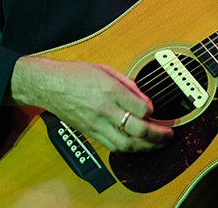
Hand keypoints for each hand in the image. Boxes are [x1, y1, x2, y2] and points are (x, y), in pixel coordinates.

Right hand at [8, 56, 172, 151]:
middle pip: (137, 129)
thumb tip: (143, 98)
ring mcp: (96, 123)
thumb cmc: (74, 74)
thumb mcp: (105, 69)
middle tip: (168, 134)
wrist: (49, 85)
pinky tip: (136, 146)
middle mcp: (104, 109)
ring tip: (157, 145)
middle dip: (157, 135)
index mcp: (109, 89)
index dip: (152, 110)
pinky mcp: (90, 133)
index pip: (140, 107)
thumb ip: (127, 84)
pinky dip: (128, 148)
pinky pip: (112, 146)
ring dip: (145, 147)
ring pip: (125, 144)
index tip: (155, 110)